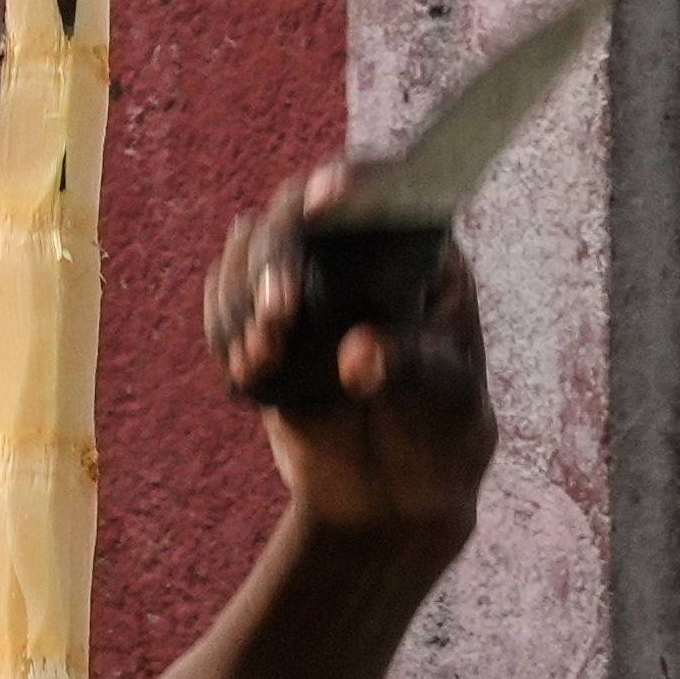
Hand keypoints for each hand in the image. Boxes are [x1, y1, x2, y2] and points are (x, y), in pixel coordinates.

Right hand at [199, 178, 496, 549]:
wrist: (394, 495)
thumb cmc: (445, 435)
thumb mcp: (454, 403)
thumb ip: (413, 369)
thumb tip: (357, 355)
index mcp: (420, 251)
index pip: (382, 189)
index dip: (349, 183)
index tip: (326, 198)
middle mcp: (356, 251)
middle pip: (294, 209)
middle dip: (275, 255)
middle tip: (280, 311)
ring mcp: (306, 282)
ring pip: (248, 248)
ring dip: (242, 296)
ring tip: (264, 355)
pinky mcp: (266, 322)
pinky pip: (225, 302)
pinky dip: (225, 331)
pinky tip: (251, 372)